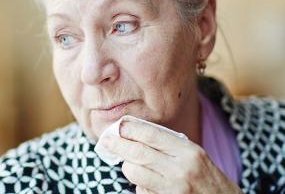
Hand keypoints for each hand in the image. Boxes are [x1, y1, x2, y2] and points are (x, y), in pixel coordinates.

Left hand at [101, 120, 242, 193]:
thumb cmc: (207, 178)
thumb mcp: (195, 156)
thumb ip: (169, 144)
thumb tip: (135, 132)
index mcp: (189, 151)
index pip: (152, 134)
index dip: (130, 129)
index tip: (118, 126)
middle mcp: (181, 169)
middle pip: (138, 153)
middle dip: (118, 145)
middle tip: (105, 140)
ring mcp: (173, 189)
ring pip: (135, 172)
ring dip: (128, 167)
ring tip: (130, 164)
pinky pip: (141, 190)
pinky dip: (139, 185)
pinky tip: (148, 183)